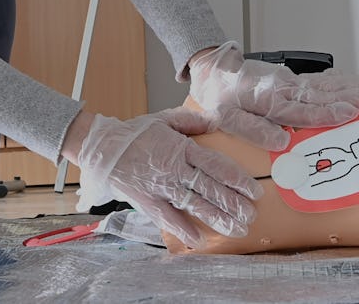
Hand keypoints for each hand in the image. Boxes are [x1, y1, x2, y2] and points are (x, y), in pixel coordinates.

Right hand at [75, 107, 261, 247]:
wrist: (104, 147)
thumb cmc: (136, 132)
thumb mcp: (166, 118)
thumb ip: (192, 120)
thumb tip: (216, 119)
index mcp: (183, 148)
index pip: (217, 166)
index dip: (237, 180)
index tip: (254, 190)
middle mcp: (176, 169)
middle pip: (211, 188)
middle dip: (233, 203)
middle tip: (251, 215)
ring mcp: (162, 187)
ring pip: (195, 205)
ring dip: (217, 218)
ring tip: (236, 228)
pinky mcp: (148, 201)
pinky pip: (168, 218)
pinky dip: (183, 229)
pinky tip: (199, 240)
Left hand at [189, 42, 358, 150]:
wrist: (215, 70)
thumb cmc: (220, 97)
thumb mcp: (227, 119)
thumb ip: (254, 130)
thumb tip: (282, 142)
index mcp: (269, 102)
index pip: (304, 110)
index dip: (329, 113)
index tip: (349, 112)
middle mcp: (283, 89)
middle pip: (318, 95)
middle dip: (344, 99)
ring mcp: (287, 81)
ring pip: (320, 85)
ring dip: (343, 87)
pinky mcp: (288, 78)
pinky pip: (314, 79)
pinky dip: (332, 79)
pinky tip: (345, 79)